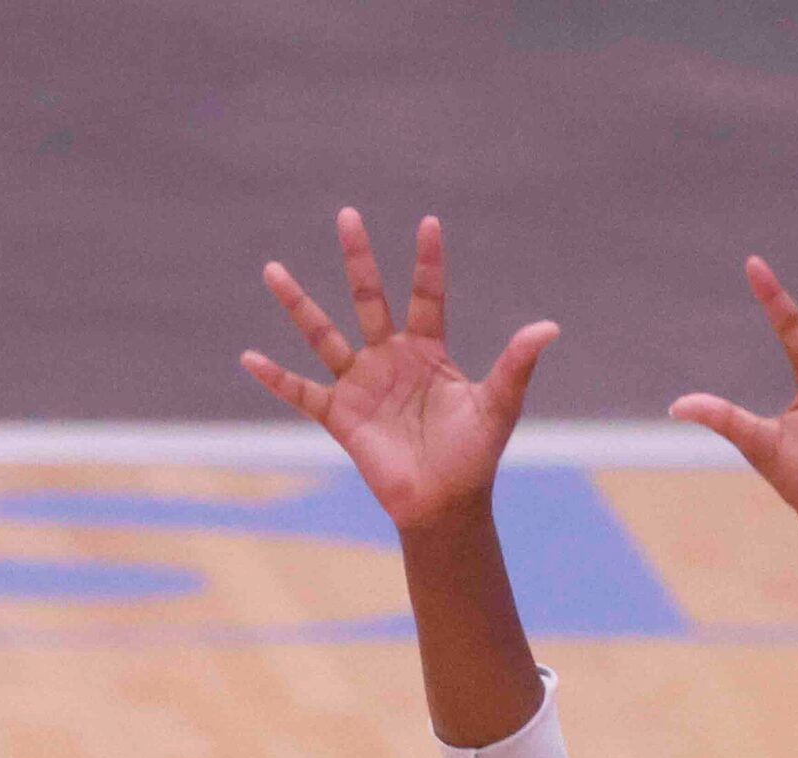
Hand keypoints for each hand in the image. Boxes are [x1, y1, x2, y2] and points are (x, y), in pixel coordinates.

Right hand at [242, 210, 557, 528]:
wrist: (443, 502)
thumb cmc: (475, 455)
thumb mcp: (499, 405)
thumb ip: (516, 364)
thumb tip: (548, 327)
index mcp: (428, 351)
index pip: (425, 295)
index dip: (427, 262)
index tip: (428, 222)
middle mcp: (390, 358)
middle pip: (369, 298)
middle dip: (358, 258)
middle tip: (347, 215)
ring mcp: (361, 384)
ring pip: (323, 334)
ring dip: (298, 303)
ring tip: (273, 270)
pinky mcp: (340, 416)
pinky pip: (301, 392)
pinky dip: (275, 378)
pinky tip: (249, 358)